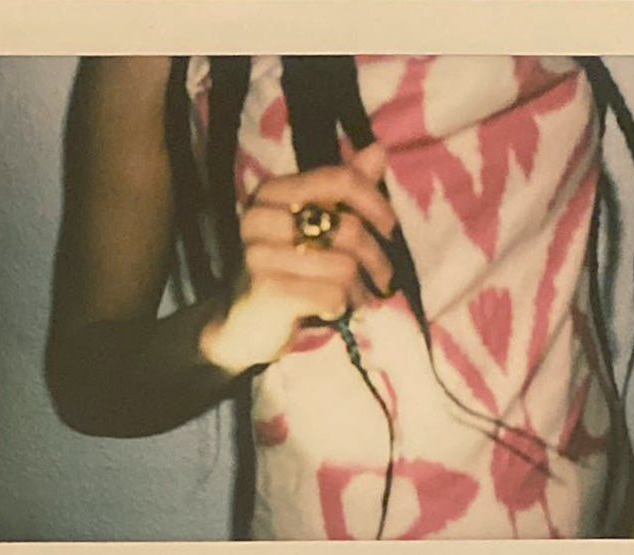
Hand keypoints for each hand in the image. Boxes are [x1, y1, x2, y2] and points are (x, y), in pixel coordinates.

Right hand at [200, 143, 396, 373]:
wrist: (243, 326)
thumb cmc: (289, 272)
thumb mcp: (314, 228)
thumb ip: (344, 191)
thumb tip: (378, 149)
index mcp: (272, 192)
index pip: (339, 179)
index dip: (375, 202)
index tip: (389, 229)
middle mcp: (260, 217)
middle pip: (348, 227)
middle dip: (376, 258)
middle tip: (382, 278)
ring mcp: (259, 254)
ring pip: (344, 265)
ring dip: (359, 289)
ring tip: (353, 298)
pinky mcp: (268, 289)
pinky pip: (332, 293)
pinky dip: (342, 306)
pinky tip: (332, 310)